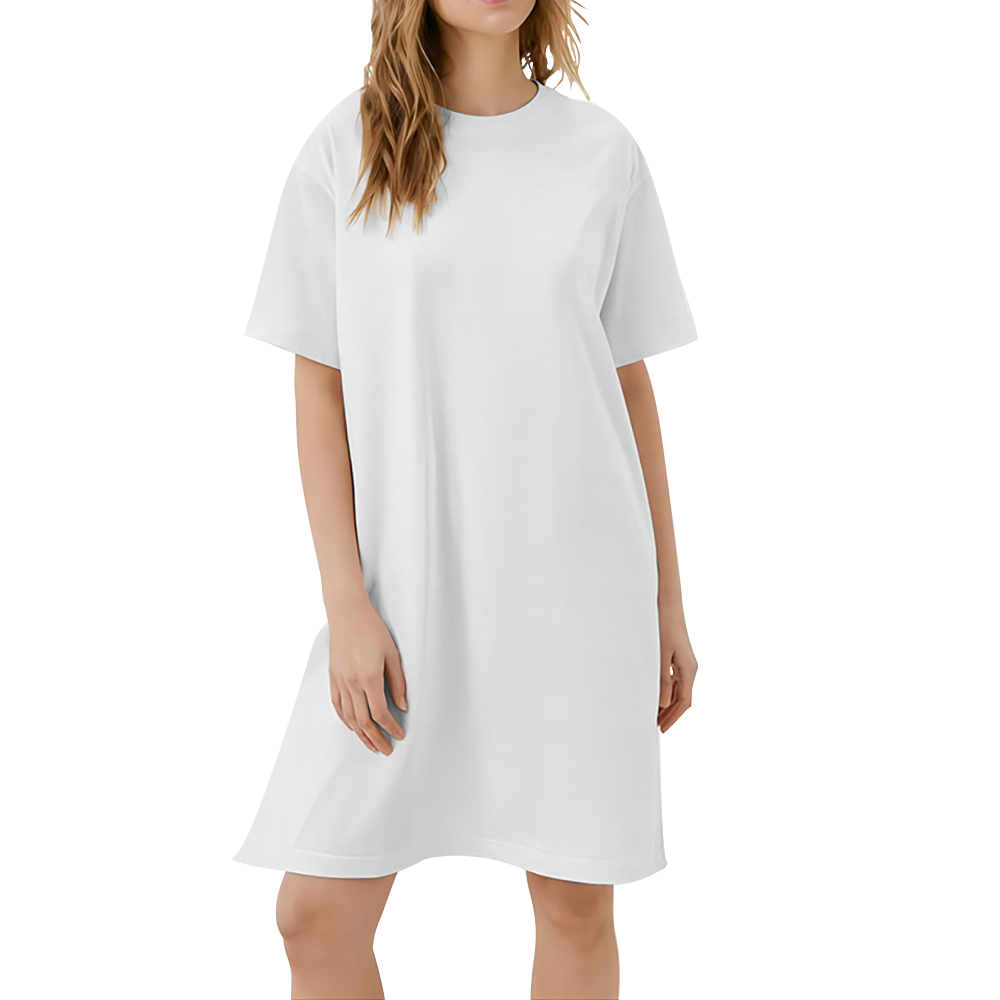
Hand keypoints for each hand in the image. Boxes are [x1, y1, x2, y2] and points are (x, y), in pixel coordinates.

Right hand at [327, 592, 406, 754]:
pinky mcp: (333, 677)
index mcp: (369, 678)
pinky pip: (338, 705)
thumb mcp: (392, 653)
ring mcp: (340, 681)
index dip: (390, 728)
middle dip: (376, 739)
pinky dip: (345, 720)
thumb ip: (397, 682)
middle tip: (387, 750)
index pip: (380, 714)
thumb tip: (402, 706)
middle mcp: (352, 683)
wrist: (347, 613)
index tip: (400, 735)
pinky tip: (353, 726)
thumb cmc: (372, 629)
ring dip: (360, 734)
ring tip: (371, 745)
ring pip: (349, 717)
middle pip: (363, 722)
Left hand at [657, 601, 697, 732]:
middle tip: (658, 726)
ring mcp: (688, 664)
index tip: (662, 728)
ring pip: (681, 691)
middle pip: (683, 699)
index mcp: (690, 670)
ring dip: (670, 704)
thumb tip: (664, 703)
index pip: (683, 702)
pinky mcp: (682, 659)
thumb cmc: (666, 627)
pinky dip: (670, 692)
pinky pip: (678, 681)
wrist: (669, 607)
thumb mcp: (662, 657)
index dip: (672, 717)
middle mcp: (692, 669)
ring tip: (657, 715)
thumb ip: (663, 681)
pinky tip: (661, 698)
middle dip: (671, 714)